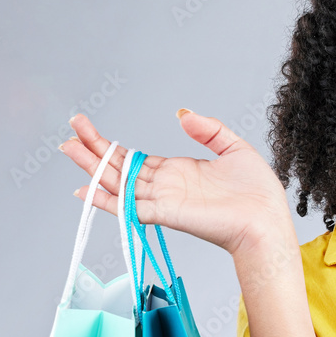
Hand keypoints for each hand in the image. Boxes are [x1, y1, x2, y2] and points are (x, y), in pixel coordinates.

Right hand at [60, 110, 291, 256]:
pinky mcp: (166, 214)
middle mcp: (167, 187)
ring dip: (92, 167)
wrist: (267, 221)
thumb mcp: (236, 149)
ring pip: (119, 183)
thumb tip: (183, 115)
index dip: (113, 146)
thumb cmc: (258, 194)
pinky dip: (106, 200)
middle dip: (95, 150)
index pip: (137, 159)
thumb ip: (210, 130)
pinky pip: (129, 208)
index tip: (89, 129)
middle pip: (121, 168)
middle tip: (70, 131)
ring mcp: (164, 201)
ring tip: (68, 148)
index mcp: (180, 171)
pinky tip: (84, 191)